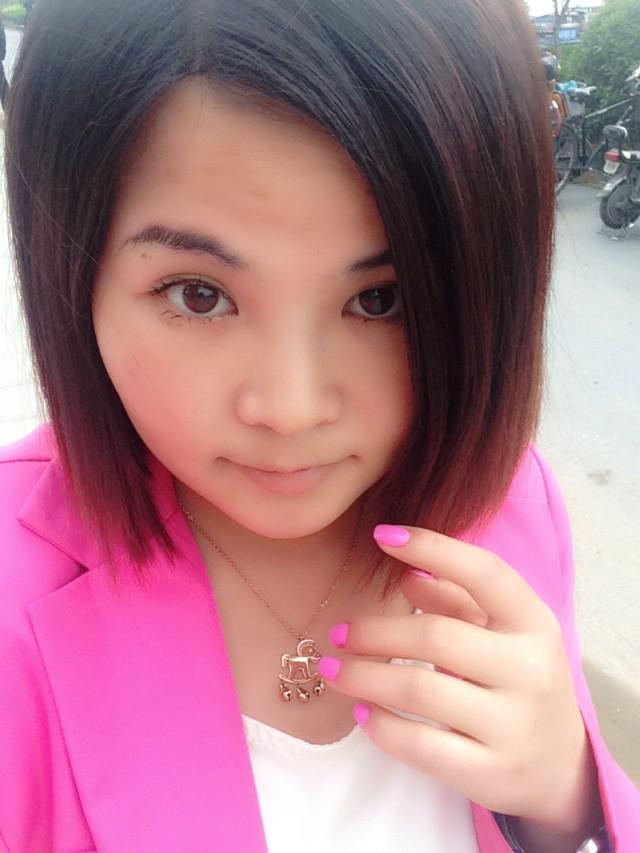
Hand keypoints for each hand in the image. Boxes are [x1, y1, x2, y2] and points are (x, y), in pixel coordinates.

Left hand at [318, 524, 598, 834]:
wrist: (560, 767)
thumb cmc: (517, 680)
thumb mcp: (501, 633)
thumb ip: (456, 599)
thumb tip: (405, 571)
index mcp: (534, 623)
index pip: (485, 573)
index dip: (433, 547)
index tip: (381, 534)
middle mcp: (530, 670)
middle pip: (436, 636)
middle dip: (375, 632)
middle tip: (339, 633)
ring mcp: (514, 726)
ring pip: (420, 691)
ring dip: (364, 676)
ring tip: (334, 670)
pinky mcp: (491, 773)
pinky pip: (421, 746)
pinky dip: (381, 727)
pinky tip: (362, 712)